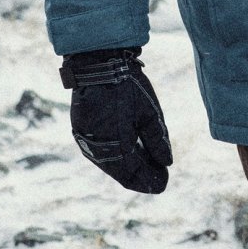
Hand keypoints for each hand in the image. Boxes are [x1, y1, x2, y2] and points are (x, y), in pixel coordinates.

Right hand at [61, 48, 172, 193]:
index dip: (150, 180)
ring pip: (110, 164)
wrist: (98, 64)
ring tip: (148, 167)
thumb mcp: (150, 112)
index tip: (164, 184)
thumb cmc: (128, 86)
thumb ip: (157, 140)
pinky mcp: (81, 132)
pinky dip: (116, 157)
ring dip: (128, 168)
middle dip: (141, 177)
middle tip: (160, 178)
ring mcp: (86, 141)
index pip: (134, 173)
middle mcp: (97, 148)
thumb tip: (166, 163)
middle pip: (121, 172)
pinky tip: (130, 154)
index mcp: (116, 145)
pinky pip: (100, 153)